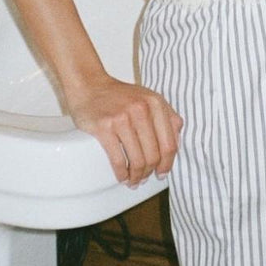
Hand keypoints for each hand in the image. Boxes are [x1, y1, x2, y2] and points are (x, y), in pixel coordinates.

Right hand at [67, 74, 182, 185]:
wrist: (89, 85)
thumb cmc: (118, 95)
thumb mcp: (148, 98)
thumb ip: (166, 116)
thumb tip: (177, 142)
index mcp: (156, 103)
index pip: (170, 143)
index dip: (167, 163)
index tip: (162, 172)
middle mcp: (142, 109)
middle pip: (154, 155)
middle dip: (150, 172)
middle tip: (145, 178)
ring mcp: (123, 118)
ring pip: (138, 160)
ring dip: (137, 176)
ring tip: (133, 180)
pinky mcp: (105, 127)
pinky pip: (118, 159)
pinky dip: (122, 174)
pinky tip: (122, 176)